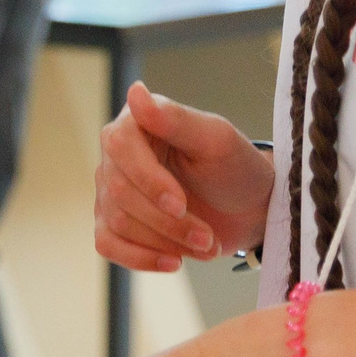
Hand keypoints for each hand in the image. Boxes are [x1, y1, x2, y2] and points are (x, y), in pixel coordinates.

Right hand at [96, 83, 274, 272]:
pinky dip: (139, 259)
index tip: (181, 204)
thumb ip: (175, 119)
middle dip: (167, 222)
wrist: (248, 210)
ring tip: (206, 247)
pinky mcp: (115, 223)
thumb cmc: (235, 167)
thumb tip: (135, 93)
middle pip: (120, 192)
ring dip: (165, 242)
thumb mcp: (216, 140)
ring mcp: (111, 190)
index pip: (120, 147)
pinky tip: (173, 263)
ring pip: (117, 221)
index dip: (148, 180)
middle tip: (208, 238)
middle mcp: (116, 154)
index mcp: (136, 123)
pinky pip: (107, 244)